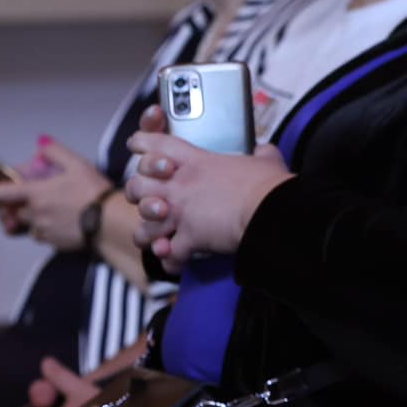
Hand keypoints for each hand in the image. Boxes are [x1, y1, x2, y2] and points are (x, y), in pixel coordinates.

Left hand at [0, 139, 110, 251]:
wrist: (110, 224)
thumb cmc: (94, 192)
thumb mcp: (78, 164)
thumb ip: (55, 151)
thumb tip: (40, 142)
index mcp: (36, 193)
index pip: (1, 193)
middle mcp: (34, 213)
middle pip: (12, 210)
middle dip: (11, 205)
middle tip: (19, 199)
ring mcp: (42, 229)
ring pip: (26, 223)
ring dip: (29, 217)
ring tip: (45, 209)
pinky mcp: (52, 242)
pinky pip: (40, 234)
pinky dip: (43, 228)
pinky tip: (58, 221)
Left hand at [124, 124, 290, 270]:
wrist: (270, 210)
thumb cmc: (268, 185)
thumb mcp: (265, 161)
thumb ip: (260, 154)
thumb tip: (265, 152)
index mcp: (196, 161)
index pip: (156, 144)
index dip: (142, 144)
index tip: (139, 148)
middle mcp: (181, 186)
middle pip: (136, 186)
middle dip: (139, 196)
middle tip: (154, 201)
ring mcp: (181, 213)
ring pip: (144, 227)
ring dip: (150, 235)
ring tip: (160, 239)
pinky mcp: (189, 239)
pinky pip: (169, 256)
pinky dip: (172, 261)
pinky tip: (178, 262)